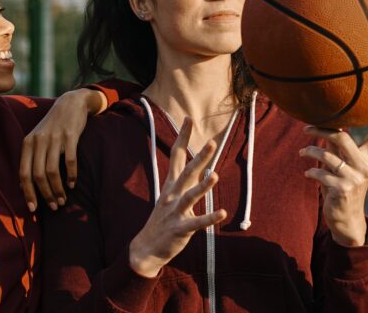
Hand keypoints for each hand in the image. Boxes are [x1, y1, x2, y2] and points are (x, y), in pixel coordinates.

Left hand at [19, 88, 106, 211]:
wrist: (70, 103)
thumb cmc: (53, 126)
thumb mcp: (37, 139)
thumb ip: (31, 159)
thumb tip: (24, 186)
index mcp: (28, 143)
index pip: (24, 173)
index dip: (28, 193)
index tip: (33, 208)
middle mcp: (38, 141)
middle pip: (38, 175)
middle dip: (45, 195)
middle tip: (53, 206)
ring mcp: (54, 138)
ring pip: (52, 172)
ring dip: (58, 189)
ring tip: (62, 199)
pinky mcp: (70, 136)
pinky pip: (69, 161)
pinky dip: (71, 176)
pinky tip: (73, 184)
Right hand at [129, 119, 226, 277]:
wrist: (146, 248)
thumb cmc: (163, 220)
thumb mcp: (170, 197)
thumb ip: (186, 182)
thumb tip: (204, 168)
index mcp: (171, 185)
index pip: (177, 156)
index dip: (183, 137)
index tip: (188, 119)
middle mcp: (172, 195)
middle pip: (187, 172)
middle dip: (199, 158)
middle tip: (211, 143)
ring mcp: (175, 212)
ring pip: (190, 196)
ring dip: (202, 186)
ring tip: (213, 175)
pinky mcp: (180, 229)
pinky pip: (197, 223)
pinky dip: (209, 218)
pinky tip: (222, 213)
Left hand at [300, 106, 367, 246]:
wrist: (345, 219)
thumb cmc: (341, 187)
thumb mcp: (341, 166)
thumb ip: (336, 149)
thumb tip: (326, 127)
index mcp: (367, 158)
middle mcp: (364, 166)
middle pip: (343, 137)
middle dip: (321, 130)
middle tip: (306, 129)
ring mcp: (355, 178)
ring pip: (328, 156)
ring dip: (311, 152)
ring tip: (302, 153)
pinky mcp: (343, 190)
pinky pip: (321, 173)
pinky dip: (311, 172)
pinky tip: (307, 174)